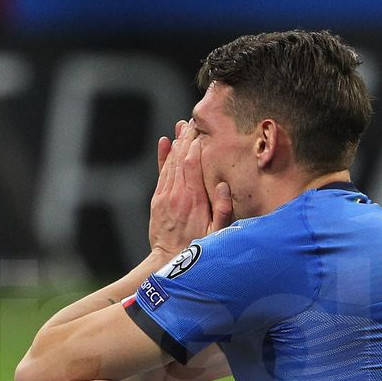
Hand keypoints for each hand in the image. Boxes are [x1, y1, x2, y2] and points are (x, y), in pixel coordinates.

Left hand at [148, 120, 232, 257]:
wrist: (167, 260)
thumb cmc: (197, 248)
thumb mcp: (217, 234)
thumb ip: (222, 211)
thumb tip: (224, 186)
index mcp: (192, 199)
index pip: (192, 163)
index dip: (196, 144)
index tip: (202, 129)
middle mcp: (176, 194)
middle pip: (180, 158)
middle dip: (187, 137)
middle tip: (194, 119)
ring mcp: (164, 196)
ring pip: (170, 163)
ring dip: (176, 143)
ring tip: (183, 125)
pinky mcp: (157, 200)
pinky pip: (161, 173)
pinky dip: (163, 157)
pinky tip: (164, 142)